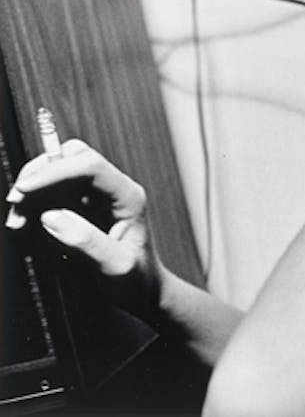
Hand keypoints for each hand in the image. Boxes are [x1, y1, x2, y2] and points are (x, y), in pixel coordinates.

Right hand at [6, 139, 161, 316]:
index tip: (24, 189)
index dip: (54, 171)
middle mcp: (111, 190)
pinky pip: (48, 196)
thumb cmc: (137, 280)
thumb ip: (86, 241)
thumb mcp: (116, 266)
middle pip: (71, 158)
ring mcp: (94, 198)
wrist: (141, 292)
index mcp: (127, 196)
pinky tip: (26, 227)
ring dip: (31, 193)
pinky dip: (31, 207)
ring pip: (55, 174)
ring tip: (19, 224)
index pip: (90, 166)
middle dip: (39, 175)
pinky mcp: (78, 209)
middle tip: (17, 203)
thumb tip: (51, 217)